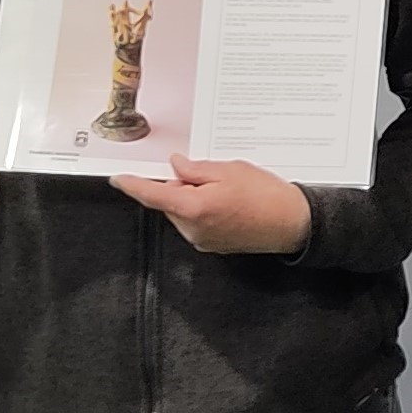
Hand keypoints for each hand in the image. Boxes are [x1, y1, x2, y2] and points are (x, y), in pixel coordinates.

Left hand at [110, 156, 312, 254]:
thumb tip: (176, 167)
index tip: (118, 178)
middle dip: (179, 186)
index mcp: (193, 207)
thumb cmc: (267, 196)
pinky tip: (228, 204)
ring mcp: (202, 240)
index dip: (133, 185)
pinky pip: (195, 223)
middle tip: (208, 175)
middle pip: (168, 202)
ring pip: (182, 212)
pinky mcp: (212, 246)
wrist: (293, 224)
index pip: (152, 194)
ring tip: (225, 191)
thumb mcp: (229, 170)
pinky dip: (203, 211)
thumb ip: (195, 169)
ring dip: (193, 199)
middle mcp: (193, 228)